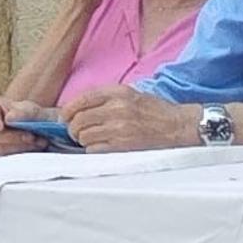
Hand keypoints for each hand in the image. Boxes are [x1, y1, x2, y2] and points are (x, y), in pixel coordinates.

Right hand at [0, 95, 54, 155]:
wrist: (29, 126)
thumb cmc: (24, 113)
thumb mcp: (27, 107)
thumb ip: (22, 111)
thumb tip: (10, 118)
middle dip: (13, 138)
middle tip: (31, 137)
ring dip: (19, 147)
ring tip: (38, 142)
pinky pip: (4, 159)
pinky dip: (20, 154)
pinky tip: (33, 148)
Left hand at [61, 85, 197, 152]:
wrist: (177, 126)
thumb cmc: (155, 110)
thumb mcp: (131, 94)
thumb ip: (107, 98)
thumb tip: (80, 107)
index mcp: (118, 93)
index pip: (82, 99)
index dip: (68, 110)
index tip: (65, 117)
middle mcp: (116, 109)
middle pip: (79, 120)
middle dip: (73, 128)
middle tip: (77, 131)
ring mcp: (119, 128)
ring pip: (84, 136)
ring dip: (83, 139)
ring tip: (90, 139)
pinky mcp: (122, 146)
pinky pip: (94, 149)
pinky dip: (93, 149)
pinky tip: (101, 146)